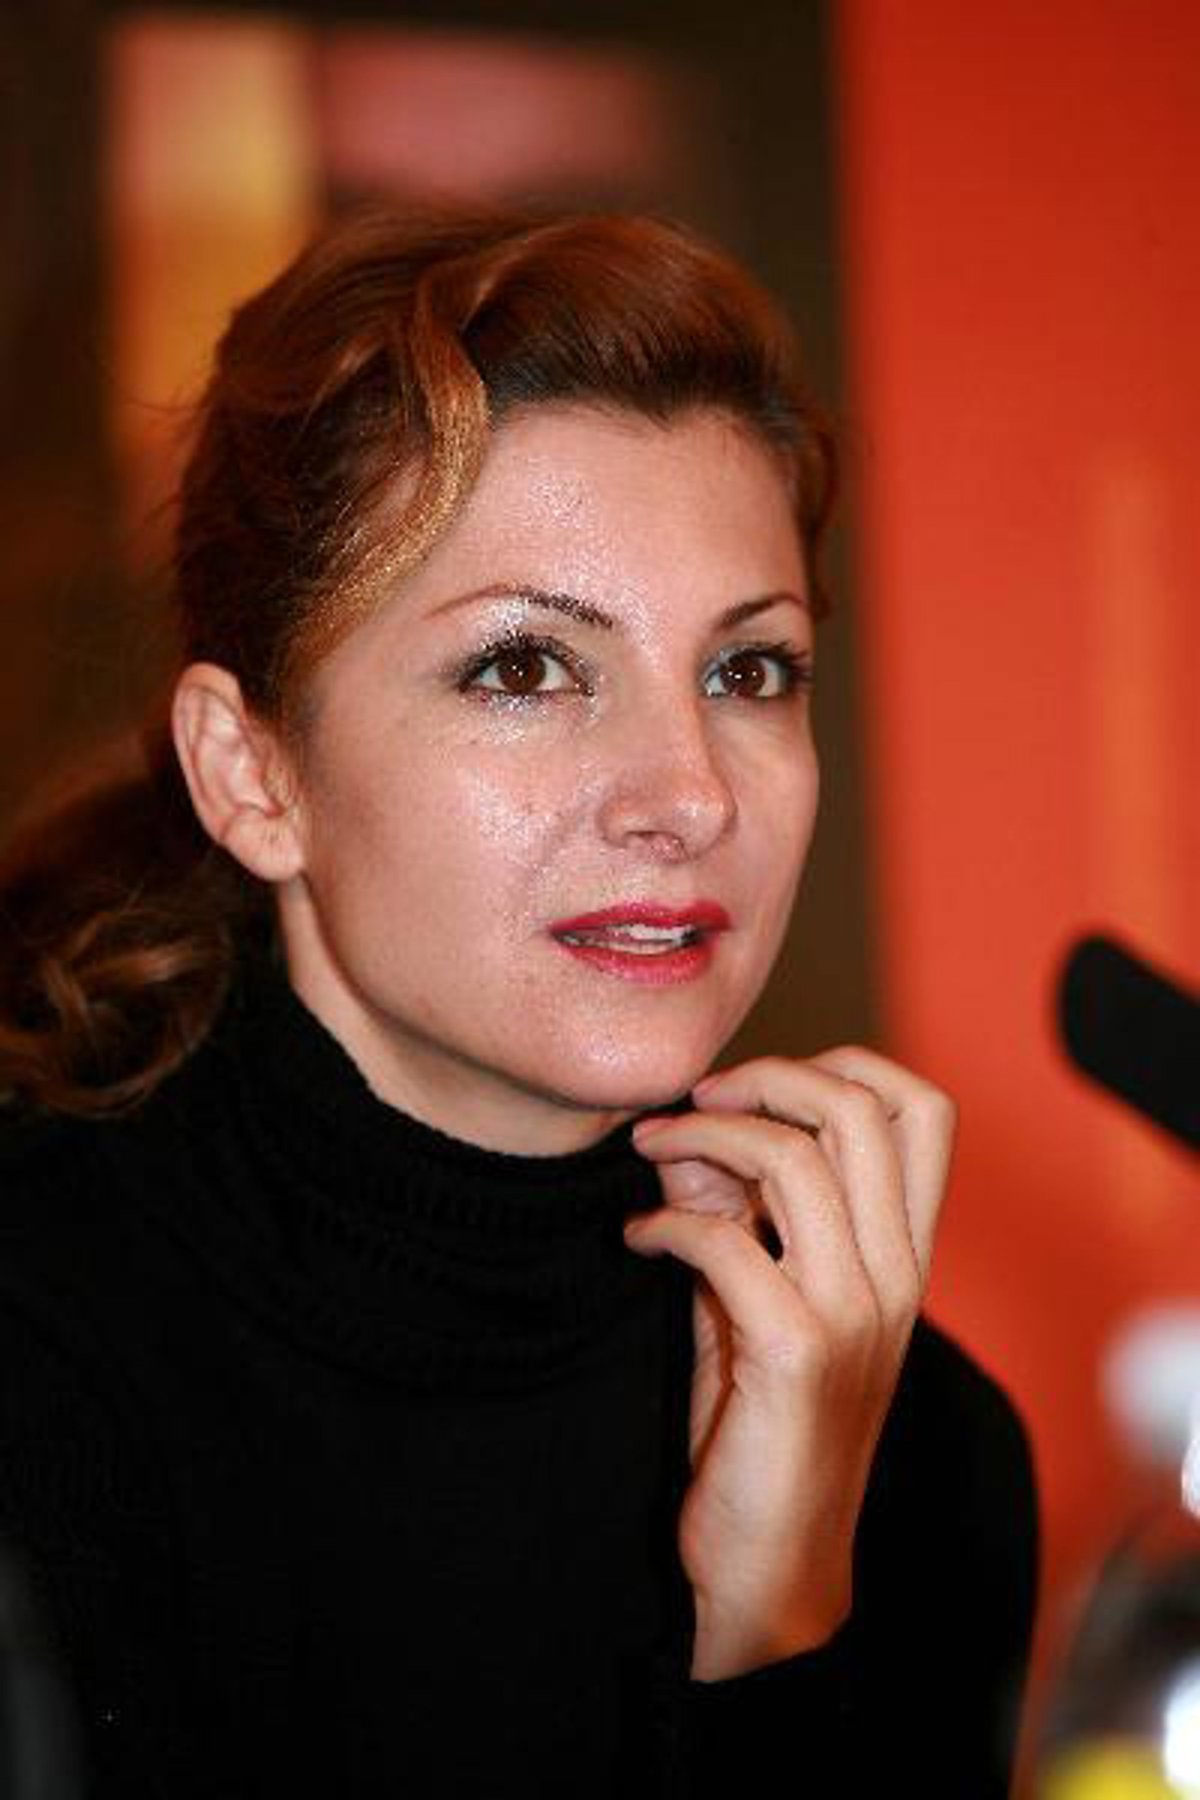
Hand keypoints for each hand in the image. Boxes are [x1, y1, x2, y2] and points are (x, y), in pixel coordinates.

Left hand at [623, 1048, 953, 1680]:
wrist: (772, 1561)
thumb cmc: (764, 1422)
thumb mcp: (758, 1296)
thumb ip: (738, 1210)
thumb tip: (688, 1132)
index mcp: (904, 1254)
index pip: (924, 1111)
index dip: (843, 1065)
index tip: (757, 1084)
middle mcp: (897, 1274)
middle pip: (861, 1110)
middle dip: (765, 1079)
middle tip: (695, 1101)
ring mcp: (854, 1313)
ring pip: (794, 1159)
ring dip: (703, 1137)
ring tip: (650, 1152)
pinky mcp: (795, 1353)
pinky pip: (725, 1240)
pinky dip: (666, 1222)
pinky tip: (636, 1240)